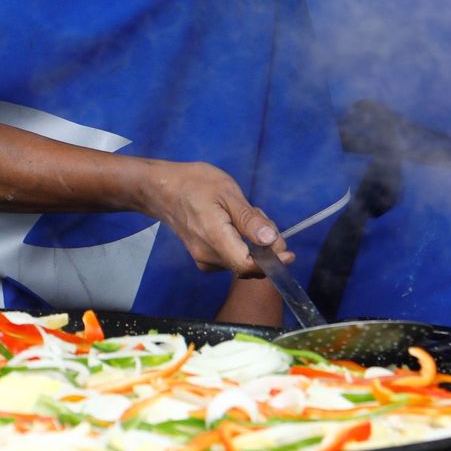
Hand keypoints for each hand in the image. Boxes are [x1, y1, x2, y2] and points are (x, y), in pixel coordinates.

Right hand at [133, 160, 290, 276]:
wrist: (162, 189)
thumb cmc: (195, 184)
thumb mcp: (227, 193)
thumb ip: (249, 220)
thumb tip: (272, 241)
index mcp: (214, 238)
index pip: (246, 266)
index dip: (271, 264)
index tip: (288, 253)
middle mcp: (208, 256)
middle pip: (248, 264)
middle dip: (265, 245)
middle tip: (259, 214)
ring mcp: (204, 260)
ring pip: (242, 259)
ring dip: (253, 242)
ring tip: (242, 212)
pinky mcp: (204, 259)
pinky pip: (232, 256)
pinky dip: (242, 243)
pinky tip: (234, 222)